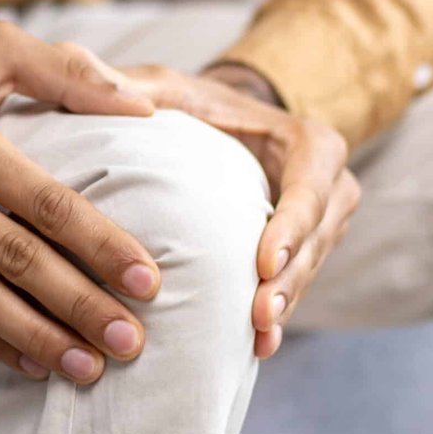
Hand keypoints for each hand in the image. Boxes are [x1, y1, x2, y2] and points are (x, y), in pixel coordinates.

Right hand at [0, 24, 162, 383]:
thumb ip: (67, 72)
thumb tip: (142, 106)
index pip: (41, 198)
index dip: (97, 242)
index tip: (147, 278)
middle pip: (13, 256)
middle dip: (78, 303)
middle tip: (131, 340)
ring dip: (37, 335)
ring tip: (90, 367)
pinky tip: (35, 365)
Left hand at [118, 63, 360, 358]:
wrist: (225, 131)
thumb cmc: (197, 107)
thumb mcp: (168, 88)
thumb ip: (132, 85)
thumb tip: (101, 87)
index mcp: (311, 144)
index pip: (309, 188)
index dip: (289, 226)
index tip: (262, 261)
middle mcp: (331, 187)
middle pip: (316, 240)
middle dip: (289, 278)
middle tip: (259, 314)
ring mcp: (323, 227)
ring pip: (309, 270)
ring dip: (284, 304)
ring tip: (258, 337)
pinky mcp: (305, 255)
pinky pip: (296, 286)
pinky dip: (277, 317)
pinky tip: (256, 348)